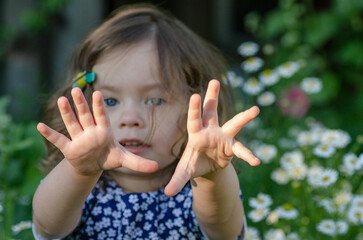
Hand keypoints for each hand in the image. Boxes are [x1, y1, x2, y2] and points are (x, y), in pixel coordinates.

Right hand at [37, 88, 157, 175]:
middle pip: (85, 116)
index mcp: (104, 132)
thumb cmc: (109, 158)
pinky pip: (59, 140)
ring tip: (61, 99)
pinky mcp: (69, 148)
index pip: (102, 116)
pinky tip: (39, 126)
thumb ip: (139, 163)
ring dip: (66, 113)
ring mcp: (79, 139)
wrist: (93, 166)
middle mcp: (90, 132)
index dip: (99, 106)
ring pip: (72, 124)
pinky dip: (50, 135)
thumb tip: (157, 167)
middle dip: (80, 104)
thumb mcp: (124, 161)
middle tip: (74, 89)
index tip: (96, 92)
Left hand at [164, 80, 259, 195]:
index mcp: (195, 134)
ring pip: (233, 124)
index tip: (195, 95)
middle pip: (211, 111)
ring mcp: (222, 137)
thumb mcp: (185, 172)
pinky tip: (256, 161)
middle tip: (214, 81)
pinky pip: (242, 150)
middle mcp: (210, 131)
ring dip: (244, 117)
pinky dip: (248, 155)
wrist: (206, 167)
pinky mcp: (232, 146)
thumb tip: (166, 194)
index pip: (194, 119)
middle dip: (212, 96)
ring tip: (256, 110)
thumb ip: (177, 180)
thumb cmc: (193, 164)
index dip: (194, 108)